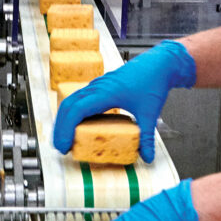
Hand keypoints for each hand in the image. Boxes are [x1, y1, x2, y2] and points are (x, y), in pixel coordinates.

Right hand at [52, 40, 195, 162]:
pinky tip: (79, 125)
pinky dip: (74, 112)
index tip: (64, 146)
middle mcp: (97, 87)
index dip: (65, 129)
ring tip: (66, 138)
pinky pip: (80, 98)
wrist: (159, 63)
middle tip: (61, 147)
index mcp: (106, 93)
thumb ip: (147, 138)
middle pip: (68, 105)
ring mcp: (97, 85)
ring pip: (72, 100)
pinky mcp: (100, 86)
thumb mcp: (150, 113)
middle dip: (60, 127)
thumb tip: (147, 158)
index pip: (77, 110)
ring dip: (65, 119)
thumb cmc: (153, 81)